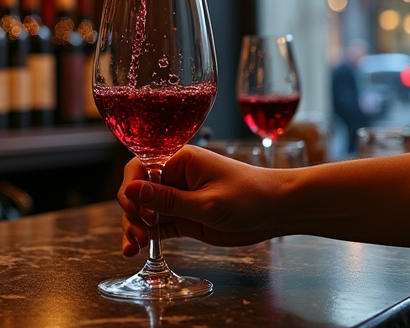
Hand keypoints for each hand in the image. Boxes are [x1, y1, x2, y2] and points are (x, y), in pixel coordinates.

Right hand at [117, 145, 282, 256]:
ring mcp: (179, 198)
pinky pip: (157, 226)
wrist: (277, 211)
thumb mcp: (207, 202)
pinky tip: (137, 250)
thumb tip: (131, 190)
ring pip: (145, 212)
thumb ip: (168, 200)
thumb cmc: (249, 197)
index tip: (138, 211)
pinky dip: (147, 237)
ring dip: (135, 228)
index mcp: (179, 160)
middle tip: (139, 235)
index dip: (132, 190)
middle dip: (132, 213)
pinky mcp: (184, 217)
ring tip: (134, 248)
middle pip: (138, 192)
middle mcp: (175, 177)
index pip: (140, 168)